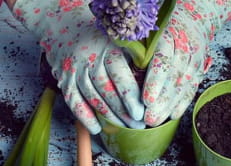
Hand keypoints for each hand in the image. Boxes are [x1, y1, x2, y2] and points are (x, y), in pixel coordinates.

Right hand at [12, 0, 144, 133]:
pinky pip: (74, 102)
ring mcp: (75, 72)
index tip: (140, 112)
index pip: (119, 77)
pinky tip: (97, 128)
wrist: (61, 25)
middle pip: (107, 92)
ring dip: (109, 117)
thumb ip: (130, 56)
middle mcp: (89, 61)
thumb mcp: (115, 38)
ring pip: (92, 99)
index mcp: (106, 49)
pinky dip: (85, 117)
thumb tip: (149, 80)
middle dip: (123, 112)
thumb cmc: (96, 35)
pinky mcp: (64, 80)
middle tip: (137, 126)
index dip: (130, 97)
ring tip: (124, 128)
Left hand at [142, 0, 230, 126]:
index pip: (163, 59)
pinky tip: (173, 115)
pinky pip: (193, 87)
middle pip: (175, 76)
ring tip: (156, 120)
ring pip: (184, 84)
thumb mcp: (150, 35)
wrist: (191, 22)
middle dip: (162, 99)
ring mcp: (195, 58)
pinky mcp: (200, 69)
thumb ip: (140, 52)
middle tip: (149, 118)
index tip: (146, 100)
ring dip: (170, 104)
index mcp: (168, 36)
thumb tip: (123, 78)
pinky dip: (183, 103)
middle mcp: (184, 46)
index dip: (156, 80)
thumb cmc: (162, 31)